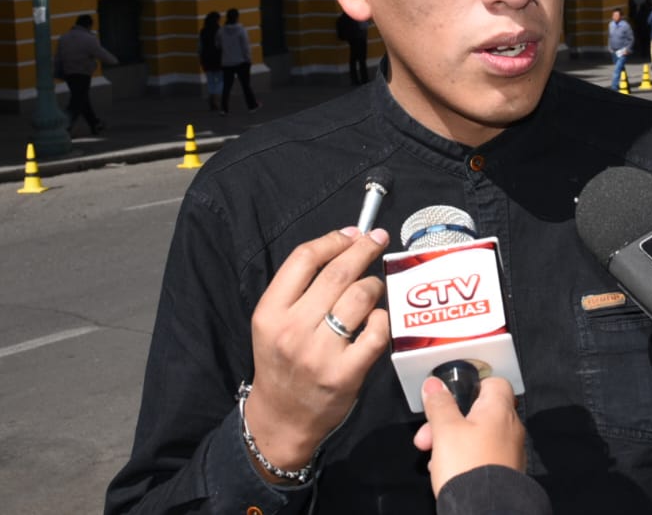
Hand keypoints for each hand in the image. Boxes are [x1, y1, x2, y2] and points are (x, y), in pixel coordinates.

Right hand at [242, 226, 391, 477]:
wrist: (282, 418)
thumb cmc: (281, 361)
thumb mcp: (273, 321)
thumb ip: (300, 287)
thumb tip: (344, 242)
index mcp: (270, 312)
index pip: (304, 259)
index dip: (333, 240)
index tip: (353, 234)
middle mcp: (293, 330)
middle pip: (337, 273)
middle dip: (363, 250)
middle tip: (378, 240)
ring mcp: (320, 353)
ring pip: (360, 297)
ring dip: (373, 285)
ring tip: (373, 287)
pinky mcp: (346, 374)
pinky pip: (376, 331)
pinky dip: (381, 319)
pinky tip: (376, 319)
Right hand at [413, 376, 525, 496]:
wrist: (485, 510)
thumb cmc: (468, 467)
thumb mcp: (445, 429)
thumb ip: (439, 404)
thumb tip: (434, 384)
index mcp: (499, 410)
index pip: (494, 382)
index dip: (471, 386)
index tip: (451, 396)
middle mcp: (510, 428)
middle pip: (479, 412)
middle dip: (449, 420)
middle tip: (428, 434)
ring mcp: (510, 451)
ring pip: (478, 436)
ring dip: (453, 441)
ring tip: (433, 456)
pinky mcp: (505, 472)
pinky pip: (483, 457)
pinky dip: (464, 459)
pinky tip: (445, 470)